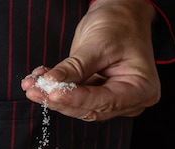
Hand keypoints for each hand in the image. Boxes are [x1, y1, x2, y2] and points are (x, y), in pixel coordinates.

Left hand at [21, 0, 159, 121]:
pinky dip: (57, 88)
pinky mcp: (97, 94)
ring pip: (79, 105)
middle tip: (35, 90)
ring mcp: (113, 99)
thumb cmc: (120, 23)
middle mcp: (130, 100)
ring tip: (32, 85)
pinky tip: (39, 80)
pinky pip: (75, 96)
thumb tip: (51, 82)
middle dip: (59, 99)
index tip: (53, 93)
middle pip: (90, 108)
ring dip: (53, 96)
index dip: (76, 99)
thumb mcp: (99, 43)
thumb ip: (76, 67)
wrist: (123, 13)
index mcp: (142, 89)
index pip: (104, 101)